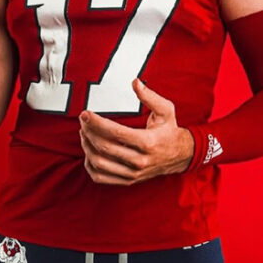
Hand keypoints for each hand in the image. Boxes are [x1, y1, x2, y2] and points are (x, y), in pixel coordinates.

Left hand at [78, 79, 193, 185]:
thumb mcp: (165, 110)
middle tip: (83, 120)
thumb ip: (149, 96)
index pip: (115, 133)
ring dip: (86, 147)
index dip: (97, 123)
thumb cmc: (169, 130)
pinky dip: (90, 165)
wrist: (180, 156)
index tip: (85, 114)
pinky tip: (89, 151)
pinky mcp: (128, 181)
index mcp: (148, 142)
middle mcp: (139, 161)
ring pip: (99, 163)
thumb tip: (135, 82)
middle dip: (88, 132)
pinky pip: (101, 177)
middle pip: (104, 147)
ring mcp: (133, 173)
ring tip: (84, 133)